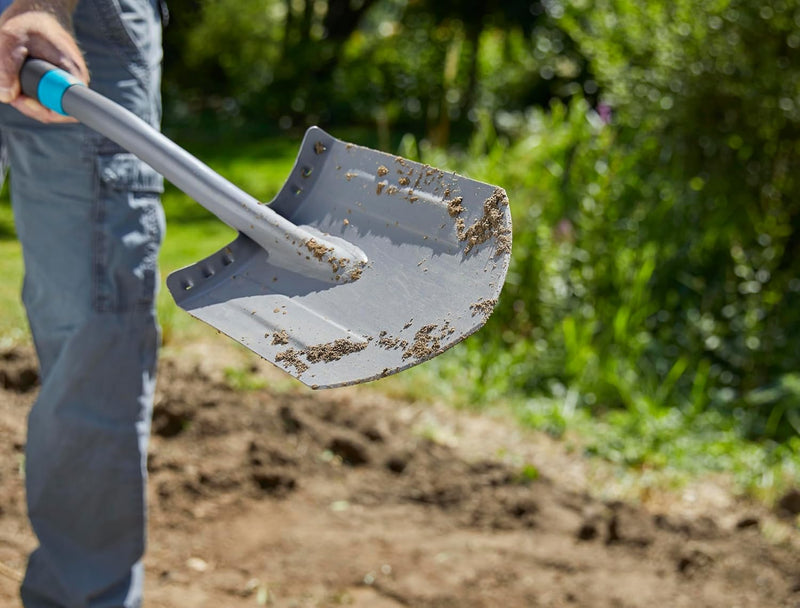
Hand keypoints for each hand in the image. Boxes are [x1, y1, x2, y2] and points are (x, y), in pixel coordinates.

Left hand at [0, 0, 88, 122]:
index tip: (21, 97)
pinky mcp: (57, 84)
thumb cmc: (31, 22)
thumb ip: (6, 66)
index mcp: (72, 74)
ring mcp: (66, 85)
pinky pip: (42, 98)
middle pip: (51, 111)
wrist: (42, 13)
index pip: (65, 110)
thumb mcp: (11, 38)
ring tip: (13, 72)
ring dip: (23, 95)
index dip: (41, 110)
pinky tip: (18, 74)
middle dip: (26, 103)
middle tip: (9, 84)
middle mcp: (74, 83)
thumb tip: (6, 96)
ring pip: (44, 105)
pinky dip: (25, 89)